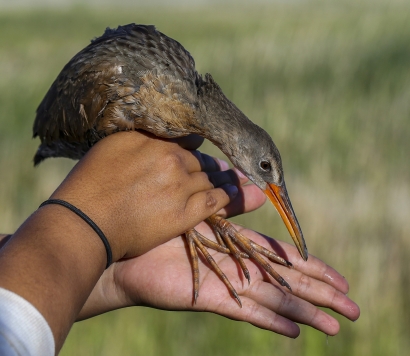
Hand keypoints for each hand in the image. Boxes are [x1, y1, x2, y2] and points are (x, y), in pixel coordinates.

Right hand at [50, 131, 239, 259]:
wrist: (85, 222)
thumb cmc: (91, 183)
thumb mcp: (113, 147)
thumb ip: (143, 138)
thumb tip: (163, 133)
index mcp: (158, 145)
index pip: (189, 141)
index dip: (197, 147)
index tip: (203, 151)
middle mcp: (174, 162)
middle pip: (202, 162)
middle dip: (213, 165)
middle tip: (227, 168)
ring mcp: (181, 188)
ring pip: (211, 180)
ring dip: (225, 180)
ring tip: (239, 180)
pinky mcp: (184, 214)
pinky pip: (214, 202)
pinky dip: (227, 197)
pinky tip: (235, 194)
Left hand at [79, 179, 359, 336]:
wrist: (126, 245)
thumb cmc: (161, 223)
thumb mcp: (204, 206)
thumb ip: (232, 201)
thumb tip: (262, 192)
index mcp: (240, 247)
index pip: (285, 260)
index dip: (314, 269)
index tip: (341, 278)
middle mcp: (239, 269)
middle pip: (289, 283)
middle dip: (321, 295)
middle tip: (354, 309)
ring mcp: (227, 285)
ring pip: (275, 300)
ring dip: (306, 312)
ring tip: (336, 326)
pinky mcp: (210, 296)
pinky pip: (245, 310)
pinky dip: (270, 320)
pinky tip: (294, 331)